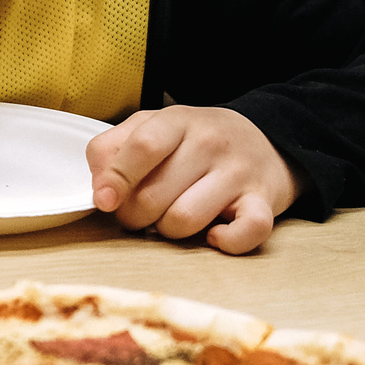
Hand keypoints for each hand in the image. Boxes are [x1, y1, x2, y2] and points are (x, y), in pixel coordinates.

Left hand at [87, 106, 301, 254]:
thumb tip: (99, 188)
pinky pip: (245, 233)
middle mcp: (210, 143)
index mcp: (178, 121)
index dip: (116, 179)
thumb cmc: (195, 141)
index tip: (104, 201)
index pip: (142, 147)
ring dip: (169, 231)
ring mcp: (239, 173)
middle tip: (142, 212)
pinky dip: (226, 242)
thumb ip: (115, 148)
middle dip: (136, 216)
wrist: (265, 140)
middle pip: (154, 195)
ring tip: (174, 218)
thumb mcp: (154, 127)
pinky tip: (215, 235)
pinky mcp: (265, 202)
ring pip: (184, 220)